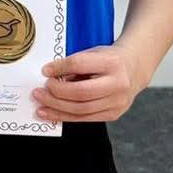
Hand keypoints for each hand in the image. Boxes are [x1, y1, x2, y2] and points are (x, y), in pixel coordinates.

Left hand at [31, 45, 145, 123]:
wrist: (134, 68)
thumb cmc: (108, 59)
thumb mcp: (93, 53)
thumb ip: (74, 64)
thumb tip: (50, 76)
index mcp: (112, 62)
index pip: (80, 65)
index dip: (59, 68)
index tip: (44, 71)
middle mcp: (118, 84)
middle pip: (81, 93)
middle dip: (56, 93)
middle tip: (38, 91)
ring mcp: (117, 102)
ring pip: (82, 110)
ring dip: (57, 108)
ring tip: (40, 105)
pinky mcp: (114, 114)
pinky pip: (85, 118)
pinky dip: (66, 117)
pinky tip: (52, 114)